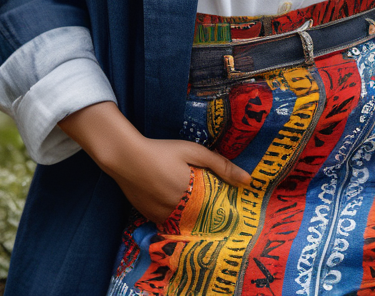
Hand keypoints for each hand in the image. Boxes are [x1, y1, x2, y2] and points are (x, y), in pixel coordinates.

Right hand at [59, 102, 251, 223]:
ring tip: (195, 206)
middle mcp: (176, 212)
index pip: (213, 213)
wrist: (126, 157)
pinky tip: (175, 204)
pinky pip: (166, 221)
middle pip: (198, 219)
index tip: (231, 211)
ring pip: (182, 222)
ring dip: (190, 217)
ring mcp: (160, 216)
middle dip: (207, 215)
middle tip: (216, 209)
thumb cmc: (163, 151)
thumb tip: (247, 180)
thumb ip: (220, 165)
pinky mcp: (148, 216)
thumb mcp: (193, 152)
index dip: (222, 212)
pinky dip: (174, 216)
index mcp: (191, 197)